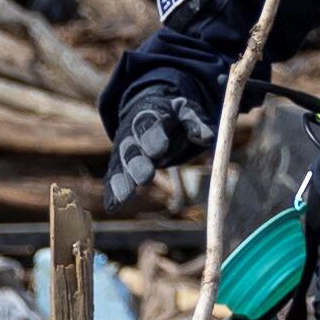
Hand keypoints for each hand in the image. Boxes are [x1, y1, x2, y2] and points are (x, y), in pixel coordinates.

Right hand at [103, 86, 214, 209]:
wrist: (152, 113)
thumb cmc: (174, 117)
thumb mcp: (187, 113)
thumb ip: (195, 123)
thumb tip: (206, 136)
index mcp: (150, 115)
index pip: (148, 123)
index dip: (153, 136)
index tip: (160, 150)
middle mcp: (133, 134)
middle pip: (132, 148)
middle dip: (137, 163)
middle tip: (145, 177)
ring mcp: (125, 151)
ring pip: (121, 166)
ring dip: (123, 181)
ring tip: (124, 198)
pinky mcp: (120, 166)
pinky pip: (116, 179)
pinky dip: (113, 193)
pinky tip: (113, 206)